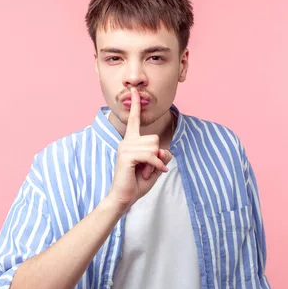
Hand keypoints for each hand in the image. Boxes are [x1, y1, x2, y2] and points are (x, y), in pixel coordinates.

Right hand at [107, 87, 172, 210]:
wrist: (123, 198)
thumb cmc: (137, 183)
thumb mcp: (155, 167)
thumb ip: (161, 156)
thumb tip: (163, 149)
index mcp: (131, 142)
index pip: (134, 120)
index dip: (136, 105)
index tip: (135, 91)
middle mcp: (126, 141)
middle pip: (155, 139)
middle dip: (157, 155)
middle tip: (146, 168)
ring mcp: (125, 147)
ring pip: (154, 147)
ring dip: (154, 162)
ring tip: (143, 171)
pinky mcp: (126, 156)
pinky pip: (150, 156)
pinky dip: (154, 166)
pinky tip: (148, 173)